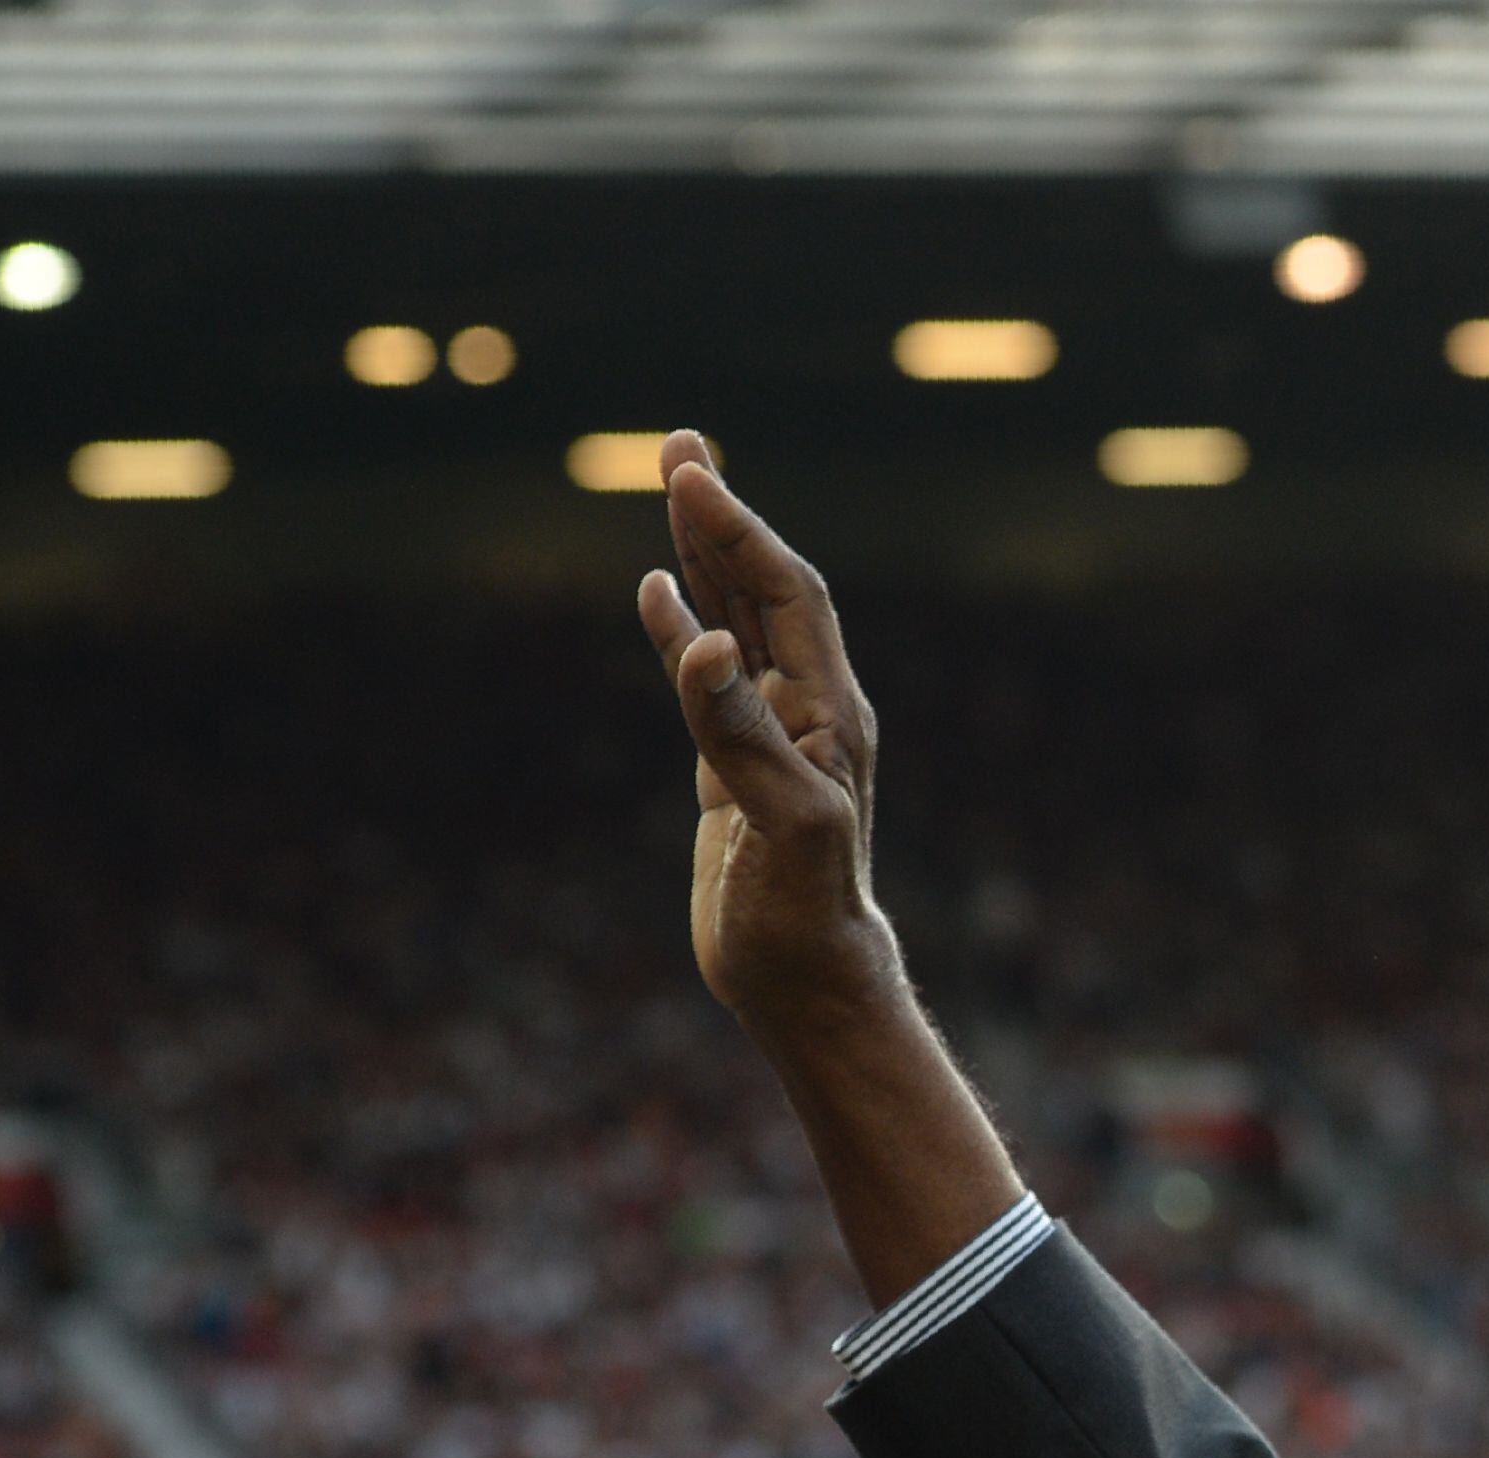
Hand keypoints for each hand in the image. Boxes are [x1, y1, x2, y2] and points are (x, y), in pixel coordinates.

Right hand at [636, 434, 889, 1021]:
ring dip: (704, 556)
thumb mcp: (782, 823)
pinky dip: (682, 630)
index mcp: (831, 714)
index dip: (741, 534)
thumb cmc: (804, 914)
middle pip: (764, 590)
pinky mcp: (737, 766)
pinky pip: (708, 677)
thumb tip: (708, 641)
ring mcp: (772, 734)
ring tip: (674, 485)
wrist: (805, 980)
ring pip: (734, 621)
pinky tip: (658, 592)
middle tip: (680, 445)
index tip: (691, 475)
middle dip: (723, 519)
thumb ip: (742, 734)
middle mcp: (809, 711)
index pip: (785, 596)